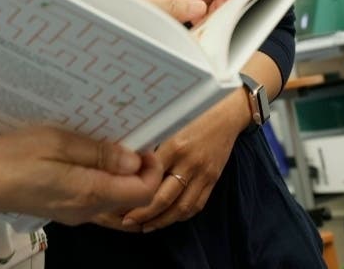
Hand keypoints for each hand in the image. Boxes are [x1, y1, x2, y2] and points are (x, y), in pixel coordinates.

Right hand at [0, 126, 163, 224]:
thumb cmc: (15, 157)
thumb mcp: (59, 143)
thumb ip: (99, 154)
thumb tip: (134, 161)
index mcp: (90, 193)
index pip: (142, 192)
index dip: (152, 169)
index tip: (145, 142)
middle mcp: (86, 209)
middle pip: (129, 196)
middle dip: (137, 169)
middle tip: (126, 136)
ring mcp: (73, 212)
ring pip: (111, 196)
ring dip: (117, 172)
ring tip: (104, 141)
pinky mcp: (60, 208)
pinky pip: (92, 195)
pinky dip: (99, 177)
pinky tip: (83, 155)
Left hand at [94, 93, 244, 232]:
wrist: (226, 116)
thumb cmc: (192, 116)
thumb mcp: (169, 125)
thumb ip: (152, 146)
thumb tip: (127, 165)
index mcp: (174, 146)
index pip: (151, 178)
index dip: (134, 194)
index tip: (118, 202)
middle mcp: (189, 163)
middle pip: (165, 198)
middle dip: (144, 214)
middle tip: (127, 221)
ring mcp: (203, 174)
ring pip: (181, 207)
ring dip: (162, 221)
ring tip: (145, 226)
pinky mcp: (213, 180)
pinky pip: (197, 205)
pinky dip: (181, 216)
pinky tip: (168, 219)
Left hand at [114, 0, 236, 24]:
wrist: (95, 18)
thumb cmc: (112, 9)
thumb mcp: (142, 8)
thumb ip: (171, 7)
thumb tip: (202, 8)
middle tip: (223, 21)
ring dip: (213, 12)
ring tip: (209, 30)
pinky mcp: (172, 4)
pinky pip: (196, 9)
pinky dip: (202, 20)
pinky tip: (198, 33)